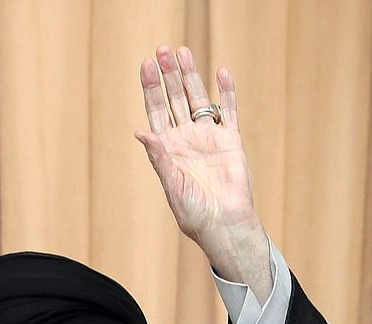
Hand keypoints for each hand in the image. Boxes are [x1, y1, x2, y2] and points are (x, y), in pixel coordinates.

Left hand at [136, 46, 271, 302]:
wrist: (224, 224)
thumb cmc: (194, 213)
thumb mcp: (172, 185)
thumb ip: (159, 158)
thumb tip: (141, 131)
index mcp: (167, 150)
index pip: (156, 112)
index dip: (151, 89)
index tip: (145, 67)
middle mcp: (185, 140)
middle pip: (174, 100)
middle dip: (167, 76)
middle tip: (162, 51)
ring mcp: (208, 137)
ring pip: (198, 99)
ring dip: (190, 76)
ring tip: (182, 53)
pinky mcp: (230, 140)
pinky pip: (228, 110)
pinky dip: (225, 92)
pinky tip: (221, 72)